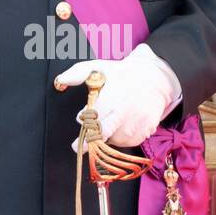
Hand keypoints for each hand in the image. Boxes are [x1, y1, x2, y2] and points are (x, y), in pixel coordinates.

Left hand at [56, 44, 181, 150]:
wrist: (155, 78)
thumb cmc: (122, 74)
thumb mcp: (98, 67)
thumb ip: (77, 74)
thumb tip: (60, 81)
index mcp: (113, 95)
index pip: (94, 115)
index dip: (85, 120)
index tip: (80, 119)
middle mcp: (126, 112)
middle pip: (104, 133)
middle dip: (89, 141)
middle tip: (78, 147)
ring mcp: (138, 123)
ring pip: (115, 140)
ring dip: (106, 136)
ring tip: (107, 121)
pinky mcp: (146, 131)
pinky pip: (128, 143)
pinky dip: (120, 138)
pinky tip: (119, 125)